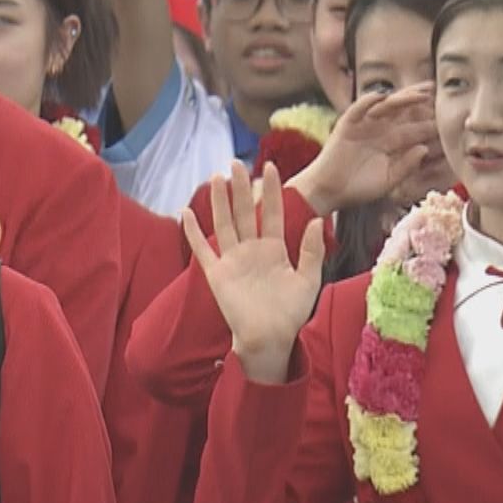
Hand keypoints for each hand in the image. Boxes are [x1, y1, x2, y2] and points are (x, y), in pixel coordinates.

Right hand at [182, 161, 327, 382]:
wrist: (270, 338)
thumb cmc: (291, 313)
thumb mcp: (308, 280)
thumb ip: (311, 251)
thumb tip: (317, 221)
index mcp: (275, 249)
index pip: (272, 213)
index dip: (271, 191)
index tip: (270, 166)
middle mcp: (252, 250)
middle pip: (244, 213)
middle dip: (241, 188)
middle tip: (235, 164)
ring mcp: (233, 260)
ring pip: (224, 224)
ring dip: (220, 202)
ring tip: (216, 178)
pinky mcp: (217, 274)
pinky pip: (202, 249)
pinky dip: (193, 232)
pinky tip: (185, 213)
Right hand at [291, 86, 437, 212]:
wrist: (329, 191)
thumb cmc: (358, 189)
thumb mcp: (389, 180)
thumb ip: (407, 165)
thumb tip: (424, 149)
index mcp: (392, 143)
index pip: (415, 128)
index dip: (431, 121)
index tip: (449, 117)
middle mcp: (381, 130)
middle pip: (404, 111)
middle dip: (421, 102)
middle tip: (440, 93)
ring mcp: (364, 125)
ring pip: (387, 106)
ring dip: (403, 98)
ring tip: (421, 93)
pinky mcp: (347, 124)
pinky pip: (359, 108)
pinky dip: (370, 101)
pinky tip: (383, 96)